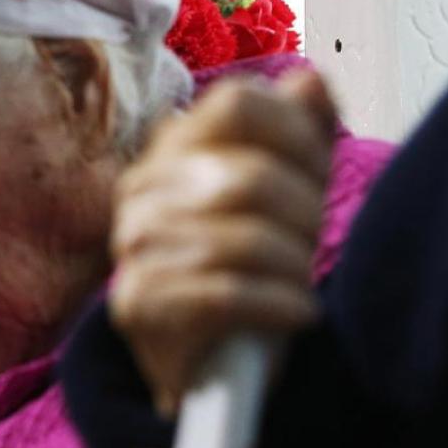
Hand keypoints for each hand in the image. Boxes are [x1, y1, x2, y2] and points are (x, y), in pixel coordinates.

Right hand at [109, 71, 337, 413]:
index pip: (238, 102)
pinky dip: (278, 306)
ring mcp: (132, 246)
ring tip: (300, 287)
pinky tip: (296, 314)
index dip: (296, 134)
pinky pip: (225, 294)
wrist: (211, 366)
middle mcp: (141, 189)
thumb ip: (296, 133)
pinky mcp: (135, 306)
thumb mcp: (285, 194)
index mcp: (172, 148)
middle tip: (312, 247)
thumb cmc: (250, 271)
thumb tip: (309, 81)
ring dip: (293, 268)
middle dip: (304, 217)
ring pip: (242, 239)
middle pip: (249, 176)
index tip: (316, 174)